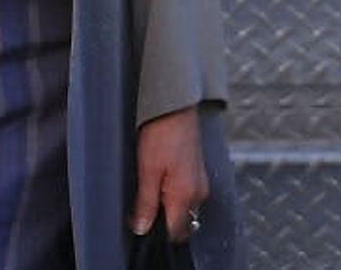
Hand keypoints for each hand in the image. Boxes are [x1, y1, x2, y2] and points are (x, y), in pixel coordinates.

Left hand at [132, 105, 208, 242]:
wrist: (176, 109)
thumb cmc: (161, 135)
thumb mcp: (147, 170)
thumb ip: (146, 201)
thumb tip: (142, 227)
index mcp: (186, 195)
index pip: (176, 231)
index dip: (157, 231)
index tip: (140, 223)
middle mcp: (198, 193)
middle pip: (182, 223)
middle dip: (164, 221)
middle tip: (142, 206)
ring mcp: (201, 184)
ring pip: (185, 209)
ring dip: (168, 207)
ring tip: (150, 188)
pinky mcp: (198, 174)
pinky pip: (188, 196)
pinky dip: (174, 196)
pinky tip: (160, 181)